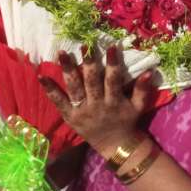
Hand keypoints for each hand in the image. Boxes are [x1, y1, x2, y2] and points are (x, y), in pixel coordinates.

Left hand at [38, 46, 154, 154]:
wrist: (115, 145)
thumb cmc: (127, 121)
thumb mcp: (139, 107)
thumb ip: (143, 90)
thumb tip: (149, 71)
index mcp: (114, 102)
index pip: (113, 80)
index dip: (112, 64)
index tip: (111, 46)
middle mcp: (97, 106)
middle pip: (91, 82)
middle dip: (89, 63)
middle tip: (84, 45)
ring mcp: (81, 111)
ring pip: (74, 88)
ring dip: (68, 70)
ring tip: (62, 53)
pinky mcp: (70, 116)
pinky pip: (59, 102)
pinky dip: (50, 90)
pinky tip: (41, 76)